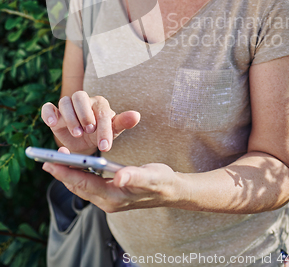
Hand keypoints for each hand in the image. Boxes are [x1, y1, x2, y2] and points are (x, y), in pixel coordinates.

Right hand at [41, 91, 139, 153]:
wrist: (84, 142)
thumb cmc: (100, 134)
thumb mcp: (112, 131)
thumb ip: (123, 122)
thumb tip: (137, 115)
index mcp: (99, 104)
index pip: (102, 111)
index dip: (104, 129)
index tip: (105, 147)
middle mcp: (83, 101)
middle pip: (80, 97)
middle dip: (85, 114)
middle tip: (89, 131)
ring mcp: (68, 106)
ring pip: (65, 102)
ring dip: (70, 117)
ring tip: (77, 133)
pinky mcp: (54, 113)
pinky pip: (48, 107)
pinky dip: (48, 113)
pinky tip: (52, 123)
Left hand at [42, 147, 182, 212]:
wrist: (171, 191)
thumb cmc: (162, 181)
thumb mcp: (150, 175)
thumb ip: (134, 176)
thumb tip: (119, 177)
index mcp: (114, 197)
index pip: (84, 184)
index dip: (66, 173)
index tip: (50, 163)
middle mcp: (108, 201)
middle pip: (78, 187)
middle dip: (61, 173)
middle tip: (45, 159)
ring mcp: (108, 200)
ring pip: (82, 187)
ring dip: (68, 174)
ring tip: (55, 161)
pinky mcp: (111, 195)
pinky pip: (89, 186)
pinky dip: (79, 176)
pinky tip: (76, 167)